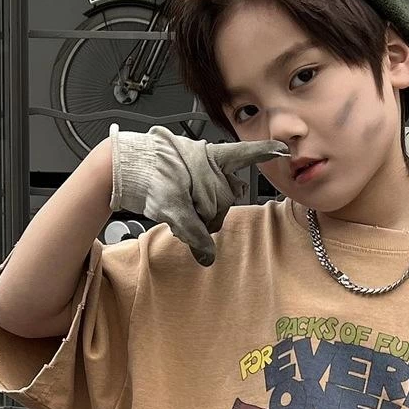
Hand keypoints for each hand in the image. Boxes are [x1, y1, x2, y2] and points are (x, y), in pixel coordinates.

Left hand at [108, 124, 289, 266]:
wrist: (125, 168)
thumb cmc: (149, 179)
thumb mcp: (175, 211)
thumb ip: (196, 236)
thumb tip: (209, 258)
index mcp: (211, 161)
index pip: (244, 156)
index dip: (264, 153)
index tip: (284, 151)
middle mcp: (211, 161)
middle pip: (225, 197)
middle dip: (209, 214)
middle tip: (188, 222)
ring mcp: (203, 167)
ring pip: (217, 200)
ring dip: (204, 212)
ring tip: (183, 216)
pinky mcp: (193, 174)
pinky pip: (209, 190)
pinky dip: (225, 190)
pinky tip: (238, 181)